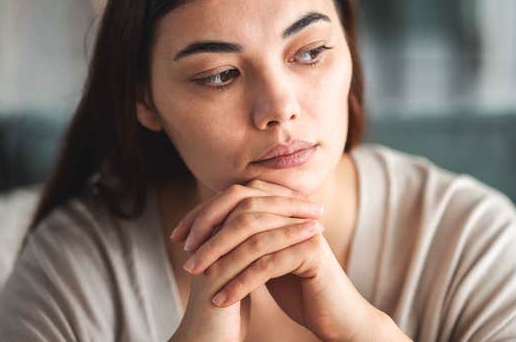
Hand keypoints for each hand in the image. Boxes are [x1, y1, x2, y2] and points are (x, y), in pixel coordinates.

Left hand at [171, 180, 379, 341]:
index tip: (180, 236)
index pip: (236, 197)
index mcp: (281, 209)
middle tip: (187, 256)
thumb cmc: (299, 292)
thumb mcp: (265, 260)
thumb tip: (205, 227)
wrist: (336, 317)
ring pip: (252, 237)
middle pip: (243, 209)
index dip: (205, 214)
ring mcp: (305, 230)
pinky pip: (267, 264)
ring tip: (196, 279)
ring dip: (219, 259)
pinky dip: (240, 283)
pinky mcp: (312, 253)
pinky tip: (222, 299)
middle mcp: (294, 213)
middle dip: (209, 231)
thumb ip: (245, 240)